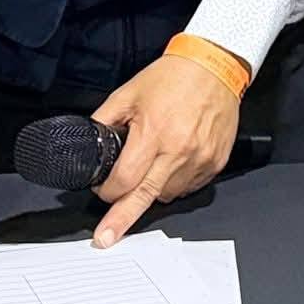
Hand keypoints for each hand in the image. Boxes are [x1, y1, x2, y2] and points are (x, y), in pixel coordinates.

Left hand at [90, 53, 241, 247]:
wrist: (214, 66)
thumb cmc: (173, 77)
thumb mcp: (128, 93)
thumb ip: (105, 119)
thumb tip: (88, 141)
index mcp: (154, 133)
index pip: (125, 181)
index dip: (108, 192)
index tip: (101, 194)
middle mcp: (179, 151)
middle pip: (144, 198)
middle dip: (122, 218)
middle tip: (106, 237)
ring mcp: (200, 160)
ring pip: (166, 195)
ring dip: (151, 191)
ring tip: (150, 166)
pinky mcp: (215, 163)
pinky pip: (189, 187)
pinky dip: (174, 183)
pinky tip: (171, 164)